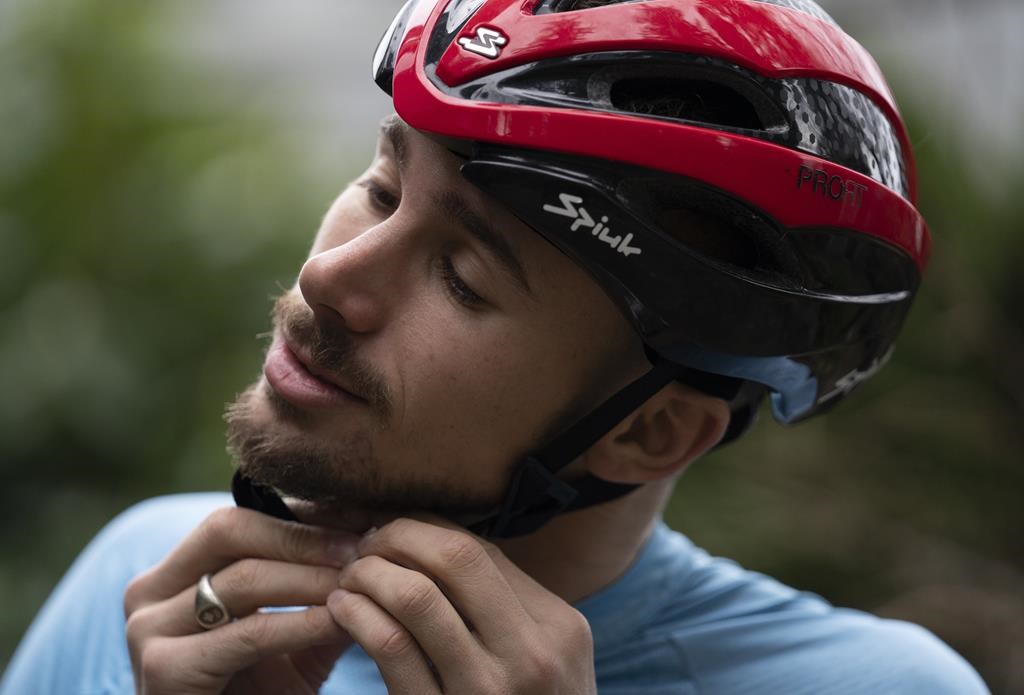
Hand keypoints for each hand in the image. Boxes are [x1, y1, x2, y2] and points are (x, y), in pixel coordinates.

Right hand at [124, 506, 359, 693]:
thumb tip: (373, 535)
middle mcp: (147, 593)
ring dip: (311, 578)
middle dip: (304, 538)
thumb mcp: (295, 634)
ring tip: (359, 581)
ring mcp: (147, 630)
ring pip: (244, 579)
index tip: (362, 519)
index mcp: (173, 574)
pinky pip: (249, 633)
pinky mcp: (164, 670)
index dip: (303, 518)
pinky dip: (300, 624)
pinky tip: (339, 621)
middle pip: (231, 530)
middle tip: (362, 546)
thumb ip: (321, 587)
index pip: (239, 519)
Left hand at [328, 517, 596, 693]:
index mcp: (559, 627)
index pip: (482, 550)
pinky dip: (357, 615)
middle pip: (455, 557)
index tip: (390, 524)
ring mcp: (488, 691)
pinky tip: (341, 609)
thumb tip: (431, 540)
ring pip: (417, 596)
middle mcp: (532, 654)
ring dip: (370, 573)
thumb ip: (502, 607)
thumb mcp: (543, 663)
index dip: (424, 527)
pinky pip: (391, 647)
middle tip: (364, 540)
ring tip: (349, 574)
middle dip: (397, 535)